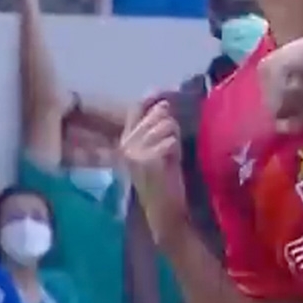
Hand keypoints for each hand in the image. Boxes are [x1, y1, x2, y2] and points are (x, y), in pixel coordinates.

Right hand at [120, 98, 189, 248]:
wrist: (163, 210)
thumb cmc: (164, 180)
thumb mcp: (160, 149)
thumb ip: (160, 127)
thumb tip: (164, 102)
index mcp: (126, 140)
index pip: (136, 109)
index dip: (152, 100)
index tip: (161, 93)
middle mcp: (125, 143)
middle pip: (158, 115)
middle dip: (172, 127)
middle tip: (171, 149)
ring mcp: (133, 151)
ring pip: (166, 125)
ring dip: (175, 138)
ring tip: (171, 156)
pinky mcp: (145, 159)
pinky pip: (170, 141)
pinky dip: (176, 150)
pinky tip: (172, 162)